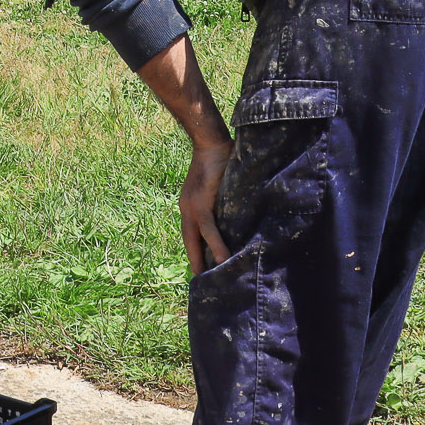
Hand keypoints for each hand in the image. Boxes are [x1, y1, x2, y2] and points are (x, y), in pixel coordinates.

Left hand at [181, 138, 233, 274]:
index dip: (194, 251)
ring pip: (198, 239)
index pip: (190, 234)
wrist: (210, 142)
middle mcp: (187, 209)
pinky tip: (222, 259)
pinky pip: (209, 229)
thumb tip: (237, 213)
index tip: (199, 268)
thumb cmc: (218, 161)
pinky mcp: (202, 203)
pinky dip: (216, 245)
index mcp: (189, 206)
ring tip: (211, 277)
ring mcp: (192, 207)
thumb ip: (222, 201)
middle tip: (201, 281)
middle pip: (189, 241)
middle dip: (194, 261)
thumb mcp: (217, 187)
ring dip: (205, 259)